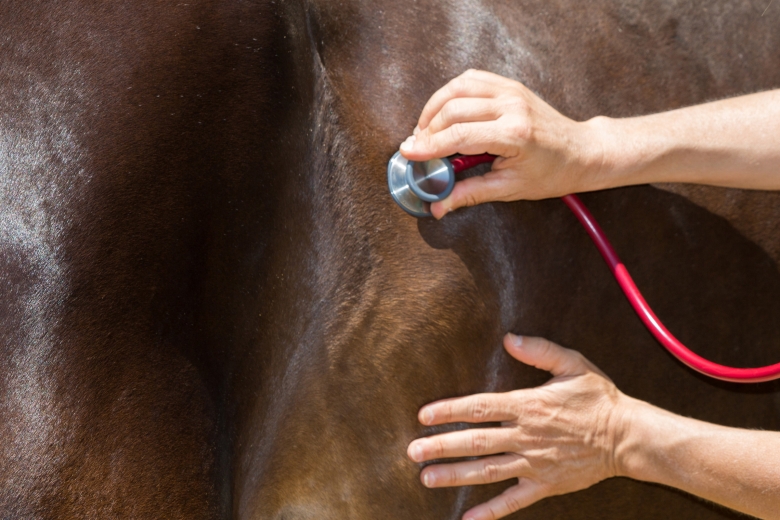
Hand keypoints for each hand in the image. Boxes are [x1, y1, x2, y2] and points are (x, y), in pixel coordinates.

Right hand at [399, 70, 602, 217]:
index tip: (408, 152)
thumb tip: (439, 206)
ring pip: (457, 88)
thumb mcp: (510, 189)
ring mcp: (510, 91)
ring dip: (434, 108)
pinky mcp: (509, 84)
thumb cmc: (551, 173)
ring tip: (425, 130)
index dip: (429, 145)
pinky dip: (450, 93)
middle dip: (428, 129)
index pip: (459, 135)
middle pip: (453, 110)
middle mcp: (511, 106)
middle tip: (417, 148)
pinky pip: (470, 79)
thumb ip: (470, 194)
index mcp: (514, 134)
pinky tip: (443, 111)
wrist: (581, 151)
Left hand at [407, 334, 628, 519]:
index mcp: (528, 405)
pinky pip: (514, 500)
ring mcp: (534, 462)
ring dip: (456, 475)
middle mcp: (526, 435)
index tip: (424, 415)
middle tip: (412, 451)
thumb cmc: (599, 398)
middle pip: (476, 441)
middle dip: (441, 446)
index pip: (480, 408)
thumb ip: (539, 351)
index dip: (449, 410)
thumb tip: (509, 338)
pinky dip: (491, 511)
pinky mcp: (545, 484)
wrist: (628, 437)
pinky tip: (468, 519)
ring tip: (427, 478)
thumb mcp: (573, 364)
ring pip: (488, 470)